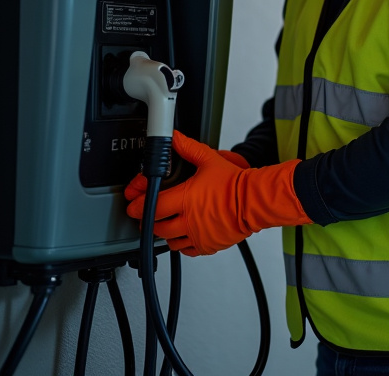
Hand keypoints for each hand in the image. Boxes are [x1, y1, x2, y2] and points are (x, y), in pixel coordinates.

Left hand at [125, 131, 309, 255]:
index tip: (134, 205)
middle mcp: (188, 221)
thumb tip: (175, 138)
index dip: (138, 207)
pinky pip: (186, 251)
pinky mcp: (207, 245)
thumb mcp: (210, 160)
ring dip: (164, 234)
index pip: (151, 207)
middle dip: (148, 221)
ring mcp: (197, 236)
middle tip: (148, 215)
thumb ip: (188, 148)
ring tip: (167, 224)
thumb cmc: (235, 183)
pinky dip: (182, 244)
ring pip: (169, 242)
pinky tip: (185, 234)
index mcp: (185, 199)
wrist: (255, 201)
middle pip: (156, 227)